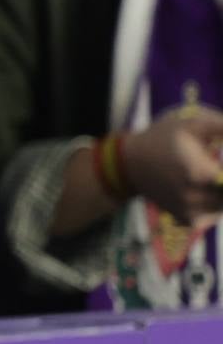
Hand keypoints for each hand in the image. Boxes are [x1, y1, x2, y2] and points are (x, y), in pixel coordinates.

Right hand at [124, 105, 222, 225]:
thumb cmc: (164, 138)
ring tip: (211, 172)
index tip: (222, 159)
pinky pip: (216, 215)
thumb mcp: (193, 123)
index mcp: (200, 173)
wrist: (130, 163)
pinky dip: (219, 204)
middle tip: (216, 164)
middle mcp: (196, 198)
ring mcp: (192, 212)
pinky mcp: (188, 220)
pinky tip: (208, 188)